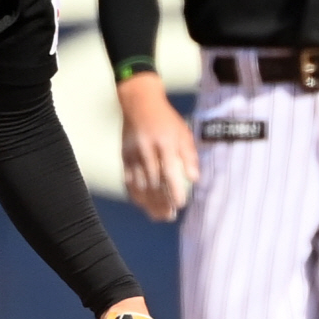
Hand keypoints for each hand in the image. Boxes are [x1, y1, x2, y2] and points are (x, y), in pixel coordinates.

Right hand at [117, 72, 199, 222]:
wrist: (139, 103)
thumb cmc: (166, 119)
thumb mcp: (183, 132)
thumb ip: (189, 156)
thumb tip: (195, 179)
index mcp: (164, 143)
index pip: (169, 172)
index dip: (174, 191)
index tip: (181, 204)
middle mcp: (146, 150)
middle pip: (154, 183)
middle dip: (162, 202)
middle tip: (171, 215)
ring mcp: (132, 155)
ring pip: (140, 185)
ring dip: (149, 203)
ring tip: (159, 216)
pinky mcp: (124, 157)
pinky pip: (128, 181)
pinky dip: (135, 195)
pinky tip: (143, 205)